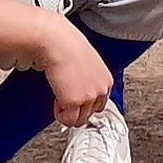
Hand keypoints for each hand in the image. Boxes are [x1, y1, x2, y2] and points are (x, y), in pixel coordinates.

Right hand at [34, 13, 116, 128]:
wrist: (58, 42)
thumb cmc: (68, 45)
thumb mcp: (86, 62)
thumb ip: (87, 77)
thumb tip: (79, 86)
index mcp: (106, 79)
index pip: (100, 102)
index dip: (85, 103)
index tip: (75, 98)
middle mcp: (101, 89)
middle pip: (91, 113)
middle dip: (77, 109)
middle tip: (65, 99)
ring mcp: (89, 97)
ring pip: (80, 120)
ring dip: (68, 113)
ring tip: (60, 98)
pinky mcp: (74, 101)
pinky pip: (68, 120)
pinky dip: (60, 115)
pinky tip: (56, 100)